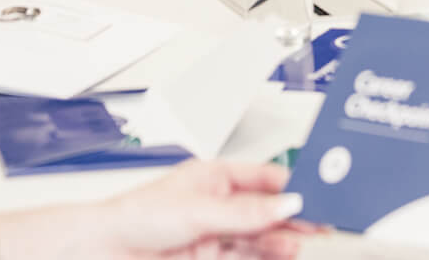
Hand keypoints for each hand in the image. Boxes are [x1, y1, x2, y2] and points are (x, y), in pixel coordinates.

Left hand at [97, 160, 308, 258]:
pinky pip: (249, 255)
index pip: (263, 178)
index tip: (316, 193)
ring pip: (260, 235)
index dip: (290, 185)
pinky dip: (268, 256)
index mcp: (214, 177)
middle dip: (293, 215)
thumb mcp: (199, 211)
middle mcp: (218, 203)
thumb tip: (286, 205)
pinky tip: (284, 254)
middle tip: (321, 221)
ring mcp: (216, 233)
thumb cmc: (136, 216)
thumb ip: (246, 213)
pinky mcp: (212, 257)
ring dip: (283, 239)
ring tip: (302, 243)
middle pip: (266, 209)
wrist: (107, 251)